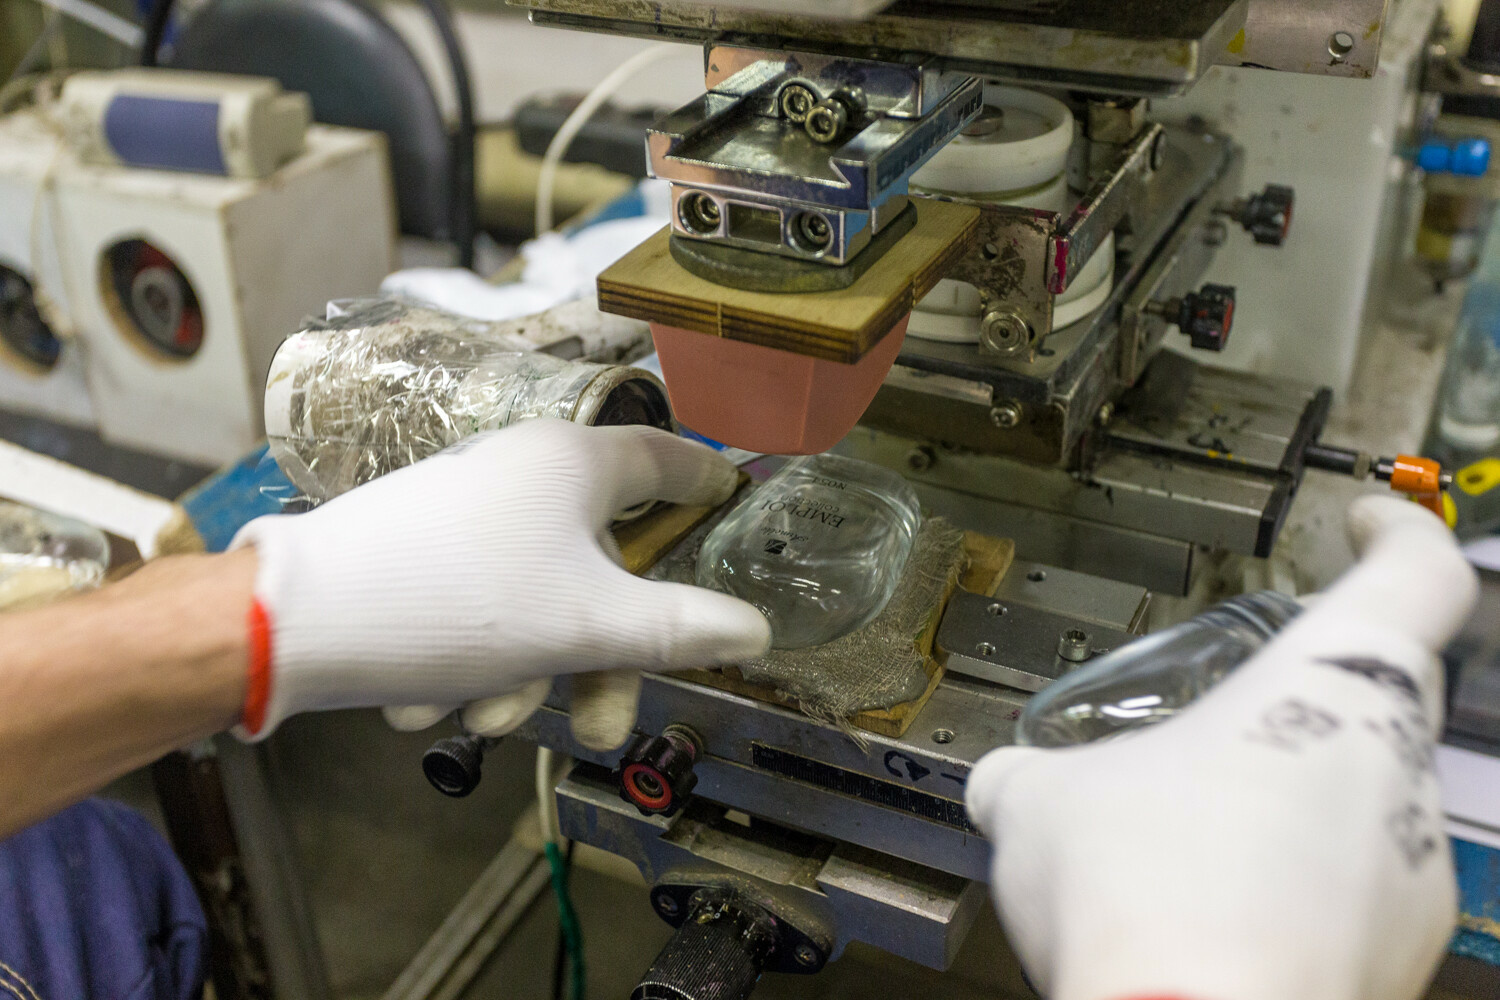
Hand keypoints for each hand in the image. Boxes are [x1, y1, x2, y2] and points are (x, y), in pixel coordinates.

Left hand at [232, 419, 770, 739]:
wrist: (292, 621)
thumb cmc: (459, 604)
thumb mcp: (589, 626)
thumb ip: (680, 629)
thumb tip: (756, 632)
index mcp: (574, 464)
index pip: (668, 462)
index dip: (709, 486)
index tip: (735, 503)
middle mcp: (522, 471)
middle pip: (601, 566)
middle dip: (597, 660)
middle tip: (596, 726)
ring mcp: (466, 507)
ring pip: (535, 597)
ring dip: (523, 672)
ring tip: (478, 721)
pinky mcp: (419, 544)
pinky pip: (476, 600)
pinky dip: (470, 655)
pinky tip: (428, 703)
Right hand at [965, 496, 1476, 999]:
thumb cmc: (1139, 891)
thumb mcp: (1041, 806)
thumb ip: (1030, 778)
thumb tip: (1007, 785)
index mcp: (1329, 687)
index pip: (1421, 575)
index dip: (1402, 534)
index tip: (1370, 522)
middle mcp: (1394, 769)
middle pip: (1384, 696)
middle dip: (1302, 699)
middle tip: (1226, 713)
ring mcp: (1413, 873)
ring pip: (1362, 804)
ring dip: (1290, 803)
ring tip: (1193, 840)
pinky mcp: (1402, 962)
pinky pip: (1351, 895)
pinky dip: (1292, 889)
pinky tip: (1210, 916)